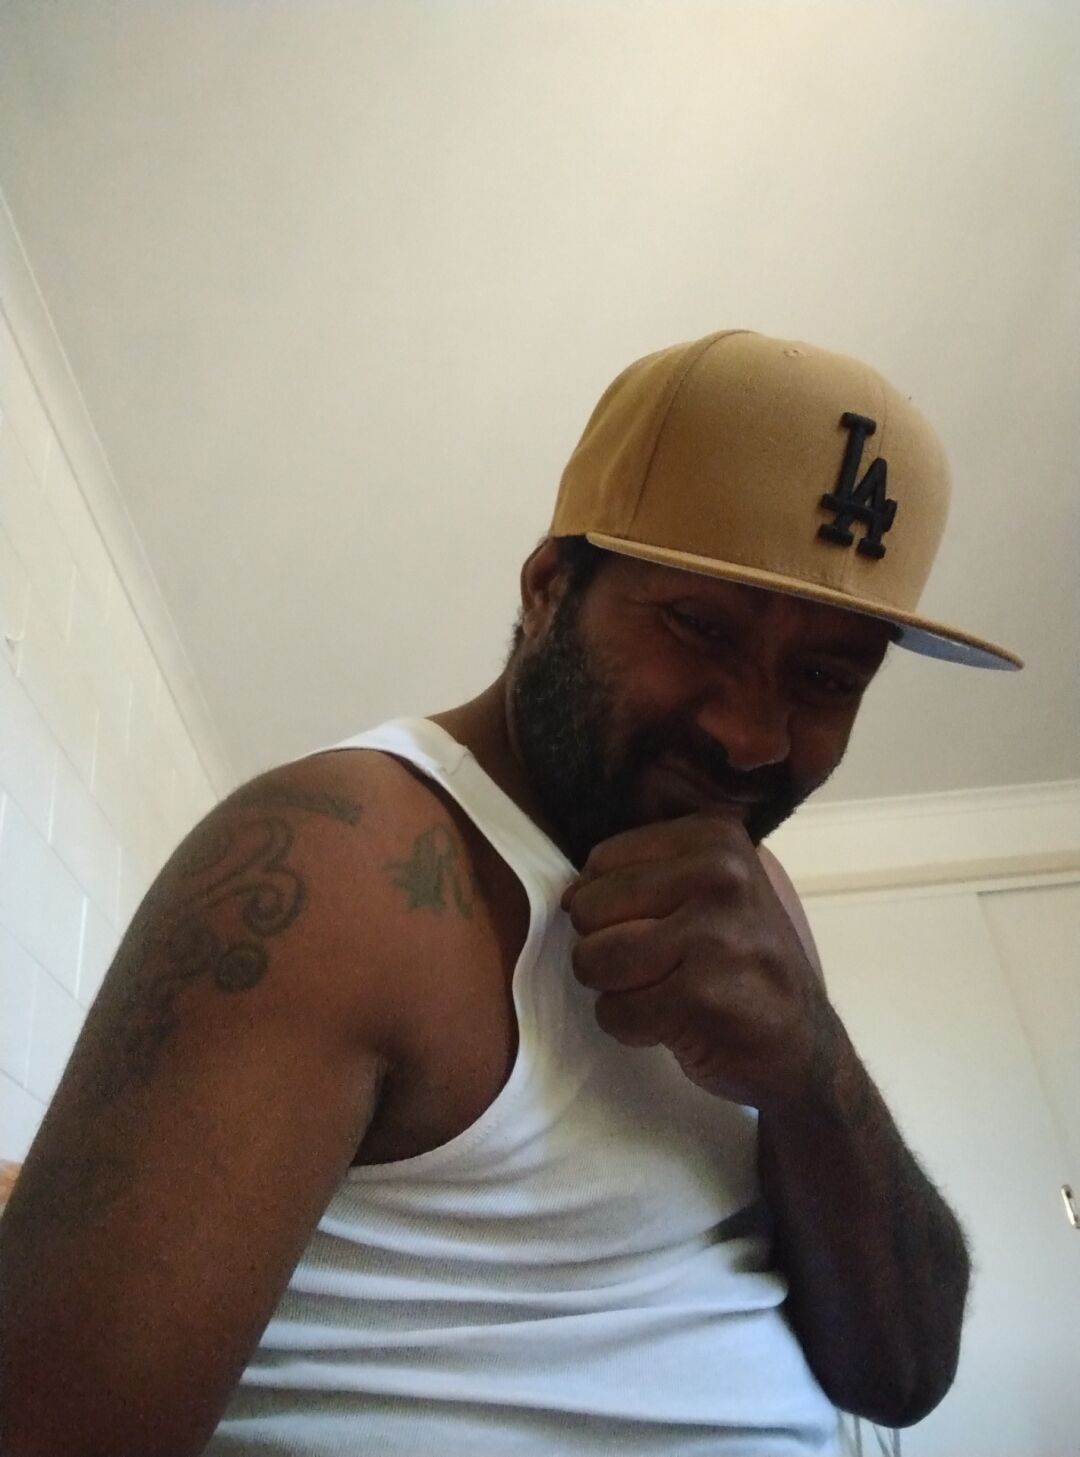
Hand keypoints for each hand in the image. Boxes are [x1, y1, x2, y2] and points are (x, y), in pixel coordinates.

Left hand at [560, 812, 845, 1111]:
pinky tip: (674, 1022)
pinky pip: (614, 1012)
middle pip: (589, 910)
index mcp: (715, 838)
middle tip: (656, 967)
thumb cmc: (740, 964)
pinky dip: (631, 1027)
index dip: (608, 905)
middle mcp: (719, 877)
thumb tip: (568, 893)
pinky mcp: (700, 1000)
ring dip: (615, 990)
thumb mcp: (712, 890)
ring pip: (593, 960)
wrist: (803, 1047)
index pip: (601, 862)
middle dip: (605, 949)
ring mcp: (712, 938)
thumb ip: (647, 873)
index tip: (653, 927)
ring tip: (661, 992)